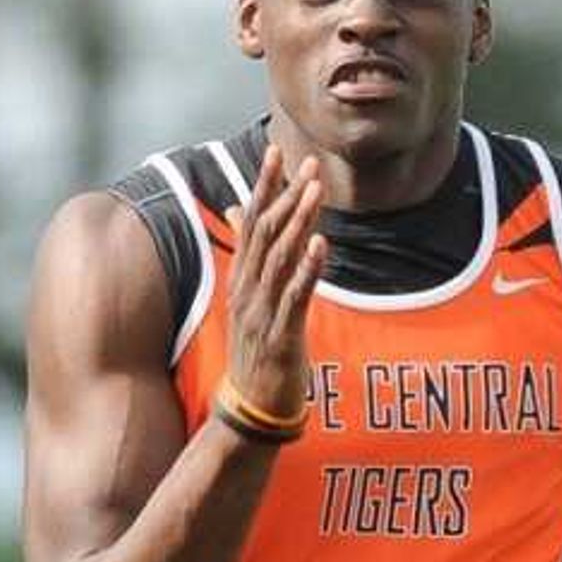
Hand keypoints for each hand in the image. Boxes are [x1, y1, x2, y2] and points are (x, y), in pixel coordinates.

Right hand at [219, 143, 331, 417]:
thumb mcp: (251, 301)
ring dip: (298, 223)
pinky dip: (308, 270)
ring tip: (315, 192)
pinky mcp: (279, 337)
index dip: (264, 186)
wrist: (250, 409)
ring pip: (279, 260)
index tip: (277, 152)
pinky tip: (322, 245)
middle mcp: (247, 291)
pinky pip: (294, 298)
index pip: (251, 223)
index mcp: (242, 280)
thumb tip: (240, 213)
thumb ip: (252, 257)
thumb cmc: (256, 353)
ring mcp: (260, 314)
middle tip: (308, 164)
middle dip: (287, 196)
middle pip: (265, 234)